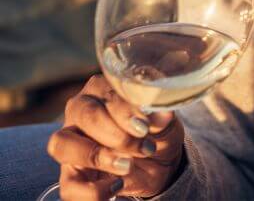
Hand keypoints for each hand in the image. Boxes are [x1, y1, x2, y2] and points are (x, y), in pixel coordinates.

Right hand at [48, 75, 184, 199]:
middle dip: (117, 134)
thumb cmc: (156, 132)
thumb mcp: (165, 123)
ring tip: (127, 165)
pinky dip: (92, 191)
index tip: (144, 127)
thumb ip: (161, 118)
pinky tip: (117, 186)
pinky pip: (69, 186)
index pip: (107, 94)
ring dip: (95, 156)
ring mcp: (71, 144)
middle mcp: (80, 112)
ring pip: (61, 144)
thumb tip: (162, 114)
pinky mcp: (71, 175)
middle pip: (85, 115)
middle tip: (143, 146)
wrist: (157, 163)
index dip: (125, 112)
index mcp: (103, 89)